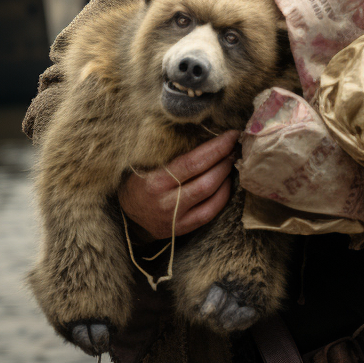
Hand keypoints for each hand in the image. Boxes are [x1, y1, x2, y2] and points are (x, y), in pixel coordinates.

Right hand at [118, 130, 239, 239]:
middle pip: (206, 181)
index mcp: (155, 182)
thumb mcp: (145, 164)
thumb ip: (170, 152)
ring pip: (211, 198)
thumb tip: (204, 132)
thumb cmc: (138, 181)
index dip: (216, 148)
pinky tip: (227, 183)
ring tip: (232, 162)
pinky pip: (210, 213)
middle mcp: (166, 203)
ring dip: (227, 178)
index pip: (192, 162)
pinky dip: (222, 196)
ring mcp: (176, 219)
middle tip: (236, 147)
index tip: (231, 135)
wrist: (126, 215)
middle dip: (225, 161)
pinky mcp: (183, 230)